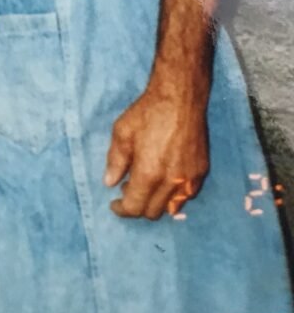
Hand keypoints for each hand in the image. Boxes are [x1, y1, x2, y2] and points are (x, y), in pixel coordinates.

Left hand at [103, 87, 209, 219]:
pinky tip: (163, 177)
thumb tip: (110, 182)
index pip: (135, 207)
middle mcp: (172, 183)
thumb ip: (115, 161)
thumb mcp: (122, 134)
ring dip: (156, 202)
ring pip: (171, 207)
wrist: (181, 99)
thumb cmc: (147, 114)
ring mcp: (190, 179)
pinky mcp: (202, 171)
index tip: (113, 203)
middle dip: (137, 206)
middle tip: (126, 190)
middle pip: (153, 212)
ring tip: (144, 184)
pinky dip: (172, 194)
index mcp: (149, 174)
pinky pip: (186, 195)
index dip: (122, 210)